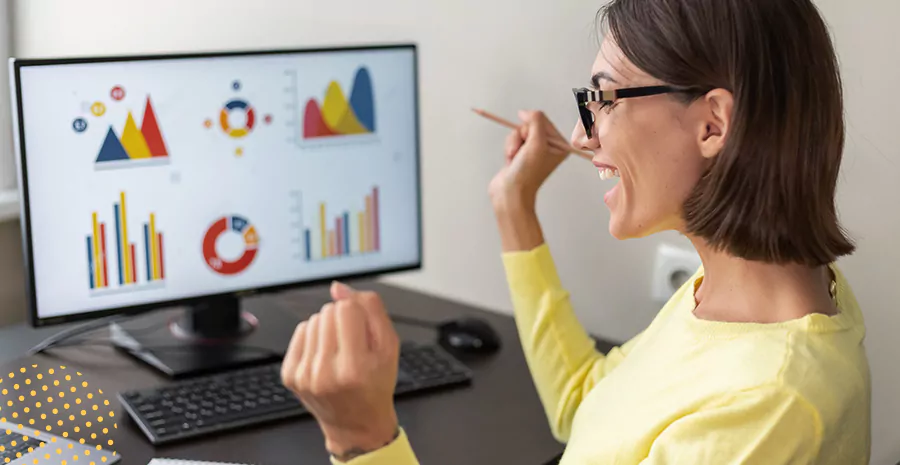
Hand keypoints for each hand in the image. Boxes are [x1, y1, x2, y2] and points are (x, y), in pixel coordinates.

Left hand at [281, 282, 400, 460]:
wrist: (356, 422)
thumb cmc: (375, 384)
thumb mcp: (389, 346)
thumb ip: (371, 310)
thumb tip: (339, 288)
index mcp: (354, 367)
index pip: (347, 308)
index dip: (359, 313)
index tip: (363, 331)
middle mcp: (325, 372)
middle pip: (328, 311)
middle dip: (343, 321)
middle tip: (353, 345)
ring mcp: (304, 375)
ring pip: (313, 319)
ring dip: (327, 329)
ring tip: (339, 351)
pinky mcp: (290, 375)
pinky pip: (300, 331)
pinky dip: (313, 338)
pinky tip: (324, 355)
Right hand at [488, 110, 569, 209]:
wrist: (510, 193)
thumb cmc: (527, 172)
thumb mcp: (536, 142)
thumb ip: (535, 121)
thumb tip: (526, 112)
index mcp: (559, 145)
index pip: (543, 121)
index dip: (531, 124)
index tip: (525, 136)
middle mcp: (548, 148)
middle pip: (529, 126)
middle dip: (520, 136)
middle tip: (521, 150)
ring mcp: (534, 152)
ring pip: (518, 133)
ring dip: (513, 143)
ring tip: (514, 157)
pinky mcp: (521, 155)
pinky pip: (512, 141)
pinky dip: (509, 149)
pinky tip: (511, 161)